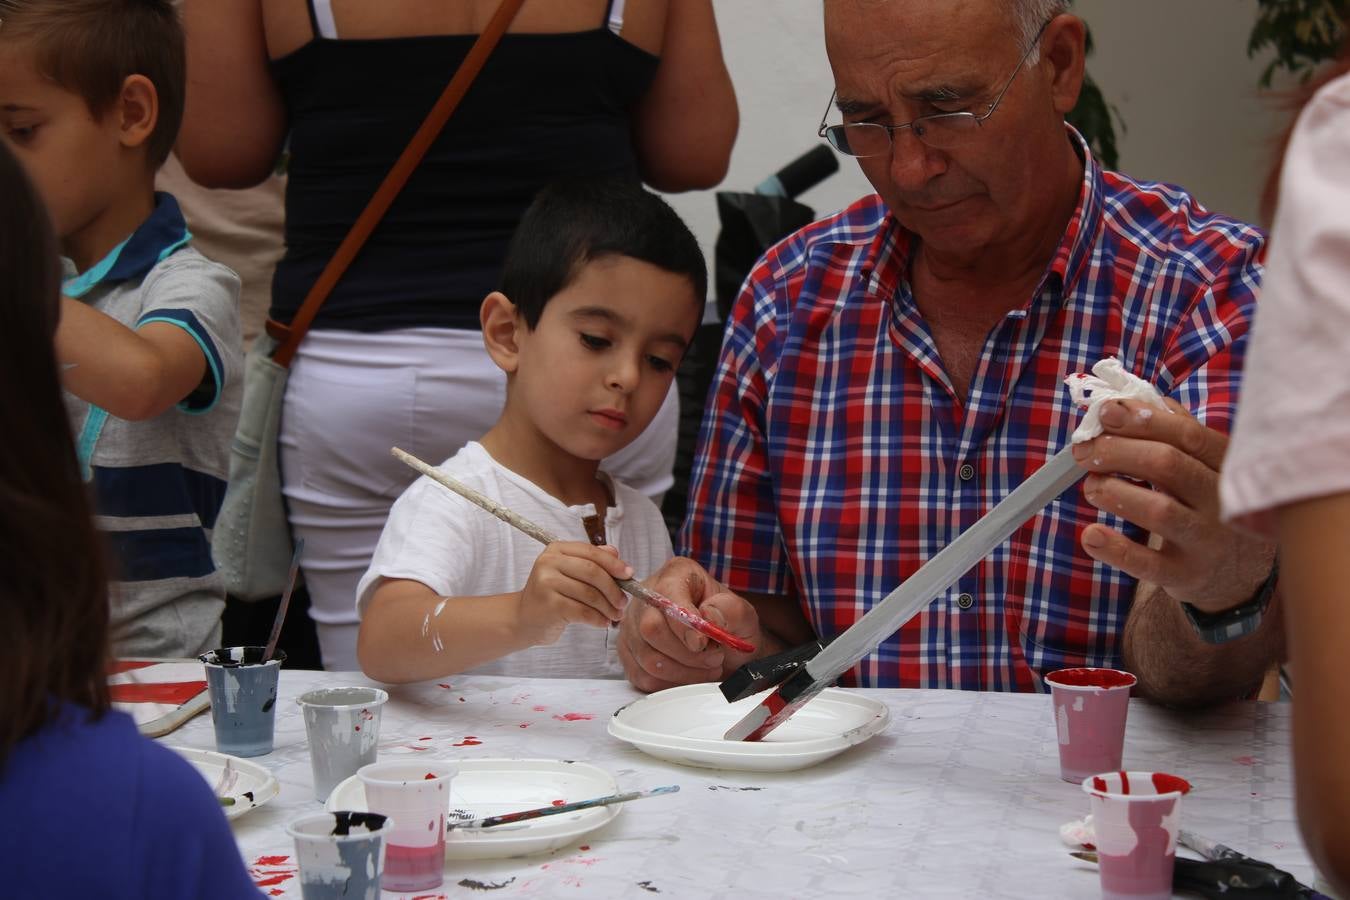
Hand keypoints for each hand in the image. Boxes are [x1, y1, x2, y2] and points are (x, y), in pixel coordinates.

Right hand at [516, 542, 631, 645]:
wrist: (524, 618)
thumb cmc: (552, 595)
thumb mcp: (569, 573)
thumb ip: (591, 560)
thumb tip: (616, 553)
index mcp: (556, 549)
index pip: (591, 552)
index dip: (614, 564)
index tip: (629, 574)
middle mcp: (549, 562)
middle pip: (592, 572)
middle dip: (613, 588)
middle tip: (623, 602)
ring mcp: (547, 583)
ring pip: (590, 594)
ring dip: (608, 607)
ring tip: (615, 615)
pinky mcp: (549, 605)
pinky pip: (582, 611)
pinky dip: (597, 618)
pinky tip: (603, 622)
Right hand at [616, 557, 759, 692]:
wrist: (725, 648)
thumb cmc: (729, 626)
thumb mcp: (743, 614)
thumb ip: (730, 610)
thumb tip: (707, 617)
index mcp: (676, 575)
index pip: (667, 598)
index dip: (683, 624)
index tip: (702, 644)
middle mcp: (647, 597)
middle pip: (650, 629)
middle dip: (686, 654)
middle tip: (714, 658)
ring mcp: (633, 626)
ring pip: (647, 658)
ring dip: (683, 672)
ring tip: (707, 667)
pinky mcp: (629, 653)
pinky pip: (643, 676)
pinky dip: (671, 684)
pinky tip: (689, 676)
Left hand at [1071, 398, 1274, 612]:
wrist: (1242, 572)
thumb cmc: (1209, 504)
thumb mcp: (1205, 465)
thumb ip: (1174, 431)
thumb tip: (1125, 400)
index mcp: (1227, 465)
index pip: (1187, 434)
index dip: (1142, 420)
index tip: (1106, 413)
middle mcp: (1223, 502)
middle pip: (1168, 465)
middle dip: (1118, 451)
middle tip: (1084, 451)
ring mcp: (1207, 541)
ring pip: (1159, 511)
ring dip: (1114, 492)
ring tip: (1092, 486)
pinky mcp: (1187, 575)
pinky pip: (1147, 562)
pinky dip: (1113, 548)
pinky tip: (1090, 534)